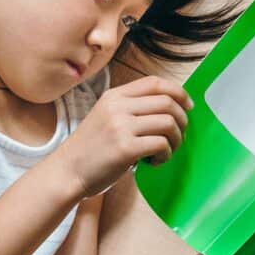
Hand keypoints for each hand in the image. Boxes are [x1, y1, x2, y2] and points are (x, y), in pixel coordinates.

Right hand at [52, 75, 192, 197]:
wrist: (67, 171)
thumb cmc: (91, 148)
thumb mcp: (106, 116)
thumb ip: (132, 108)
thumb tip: (171, 107)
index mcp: (114, 96)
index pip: (155, 83)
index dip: (178, 92)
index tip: (188, 106)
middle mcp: (118, 107)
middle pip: (167, 102)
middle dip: (182, 120)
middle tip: (178, 136)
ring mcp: (121, 126)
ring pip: (168, 123)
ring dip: (176, 140)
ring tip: (165, 151)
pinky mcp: (125, 148)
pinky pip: (161, 144)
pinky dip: (166, 154)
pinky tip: (155, 161)